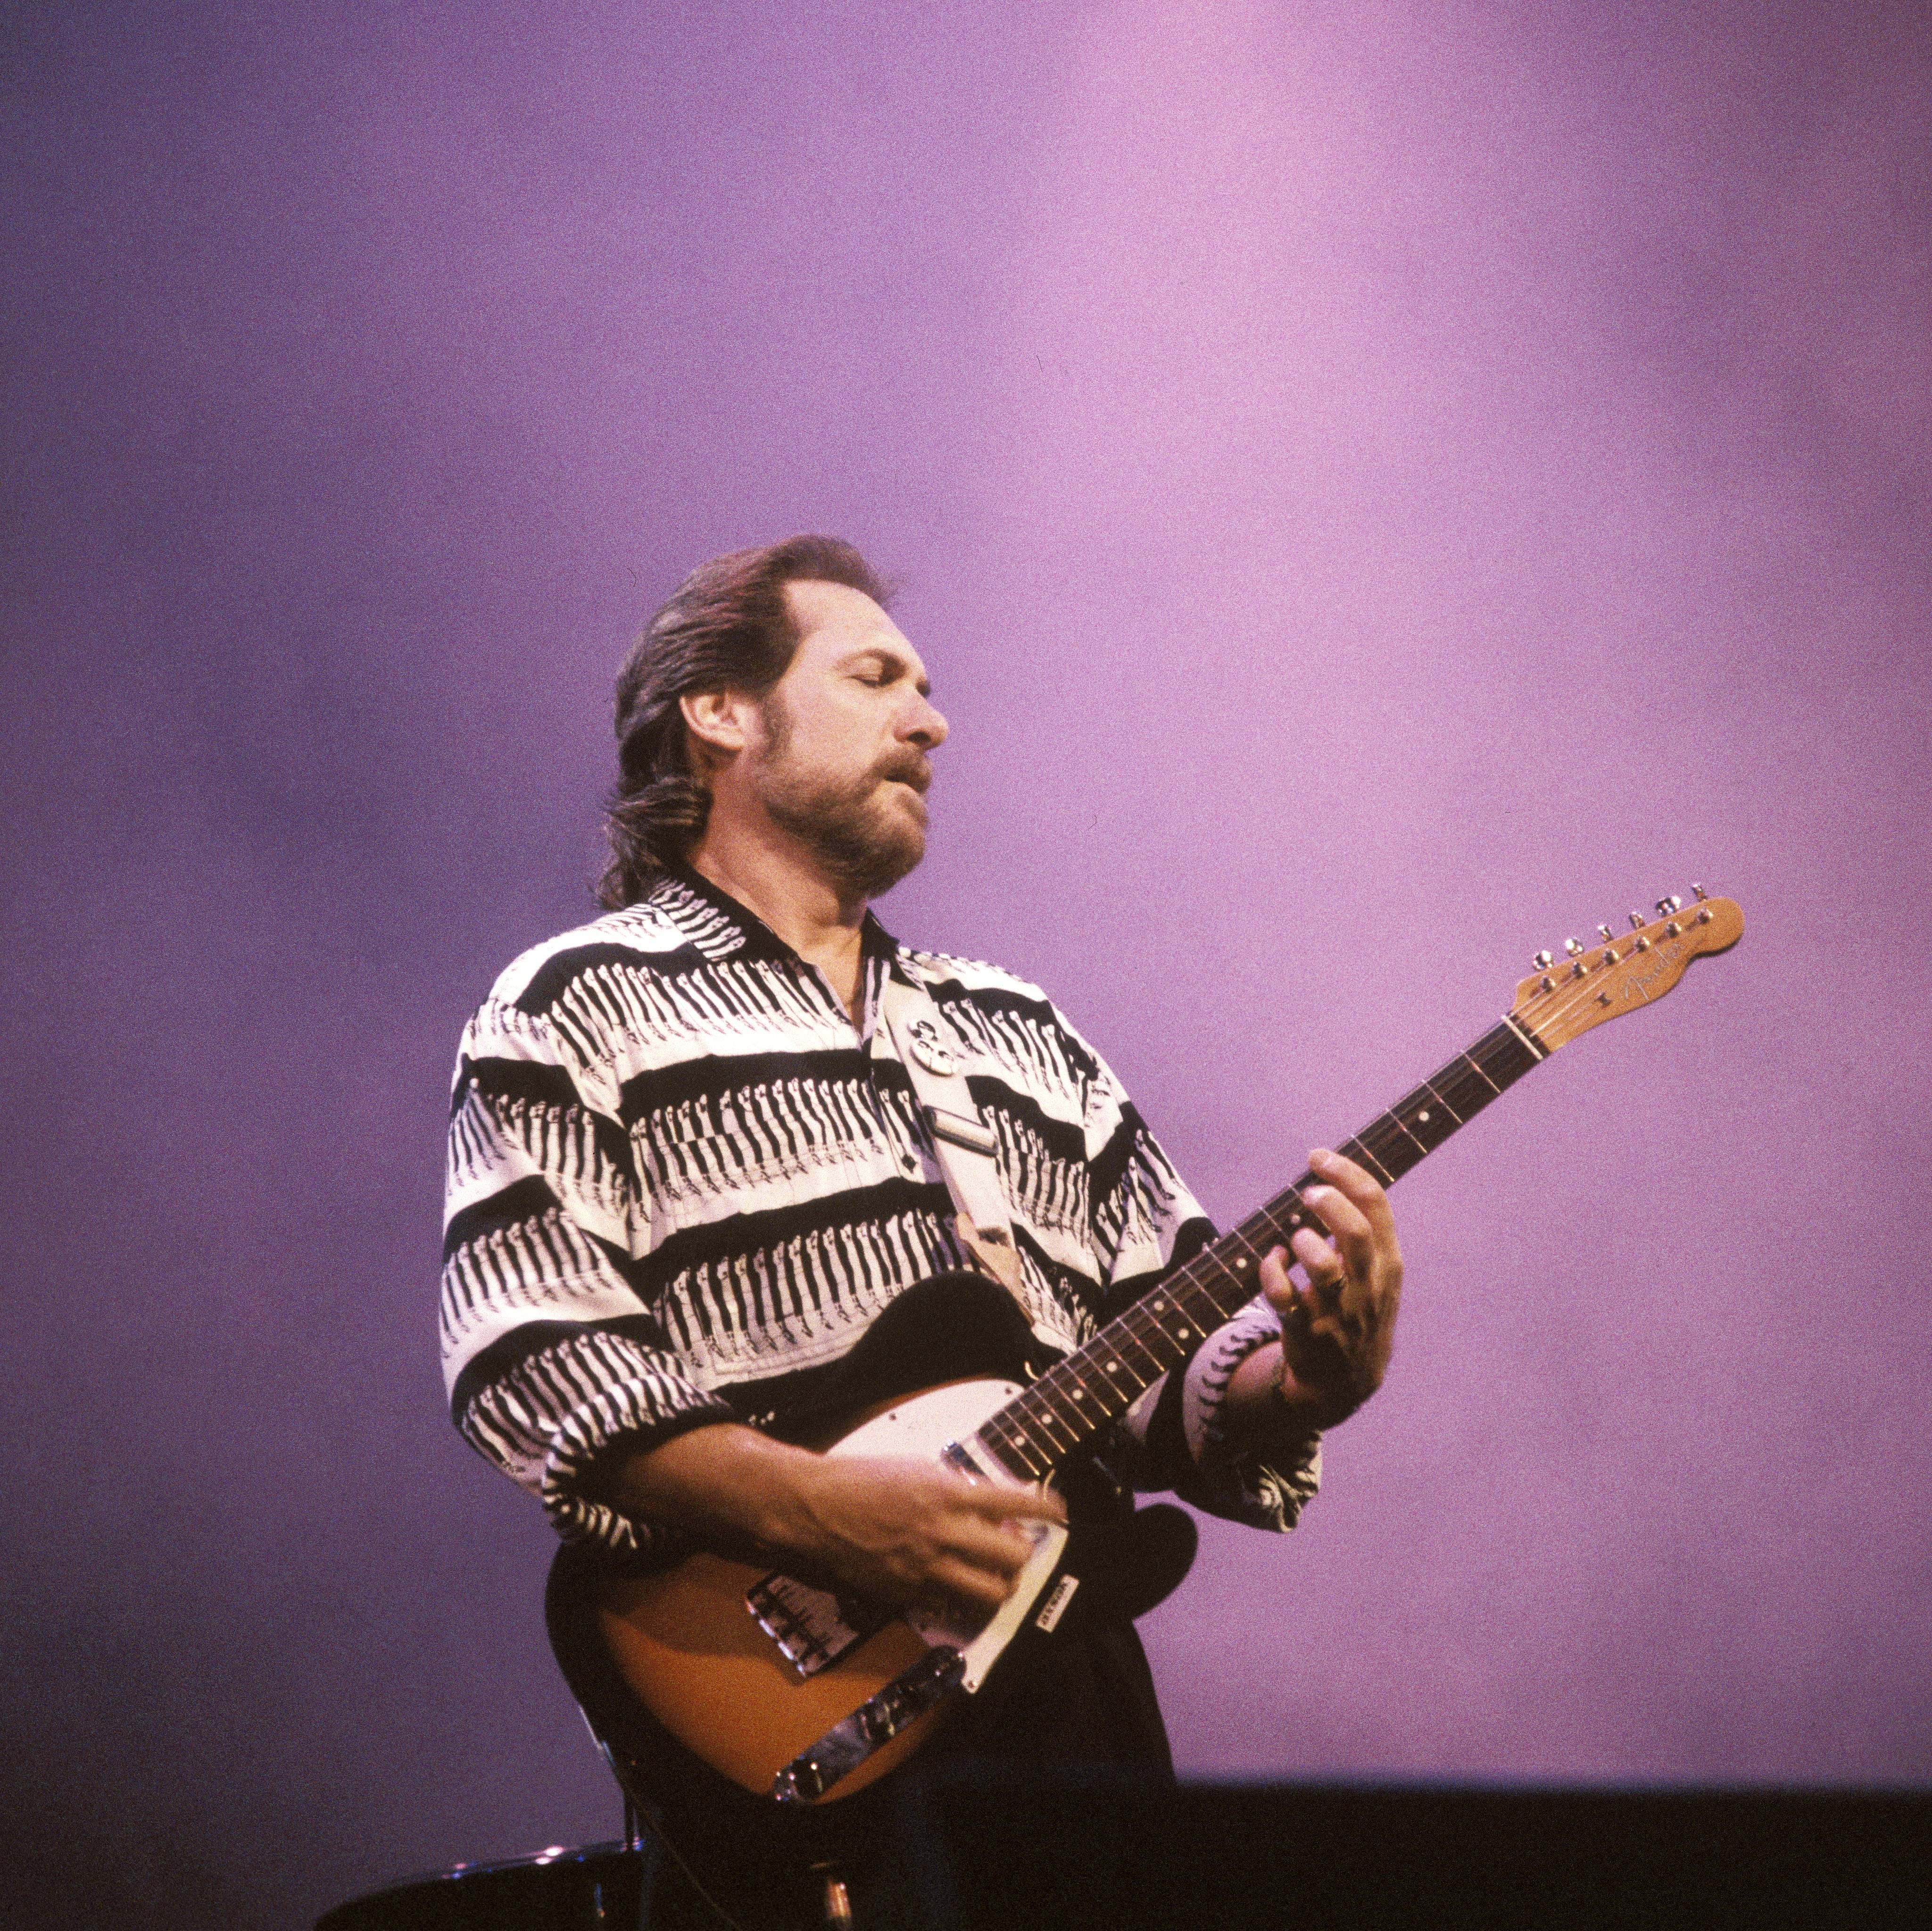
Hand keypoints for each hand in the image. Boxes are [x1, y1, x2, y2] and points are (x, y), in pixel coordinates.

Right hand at [784, 1454, 1065, 1619]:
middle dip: (1025, 1552)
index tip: (1059, 1510)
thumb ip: (957, 1488)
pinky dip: (962, 1597)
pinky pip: (952, 1606)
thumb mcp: (917, 1467)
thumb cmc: (863, 1478)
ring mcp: (926, 1568)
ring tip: (996, 1573)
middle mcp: (943, 1532)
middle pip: (1014, 1557)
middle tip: (1020, 1546)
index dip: (1046, 1506)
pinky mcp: (908, 1594)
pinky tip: (955, 1582)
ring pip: (991, 1593)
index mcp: (947, 1493)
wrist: (817, 1508)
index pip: (1016, 1501)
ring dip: (1002, 1583)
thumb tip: (989, 1506)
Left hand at [1258, 1146, 1403, 1428]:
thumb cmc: (1356, 1310)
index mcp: (1388, 1264)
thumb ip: (1363, 1231)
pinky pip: (1282, 1297)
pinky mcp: (1305, 1331)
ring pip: (1322, 1267)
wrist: (1345, 1383)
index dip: (1346, 1172)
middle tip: (1308, 1193)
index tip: (1318, 1156)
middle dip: (1327, 1203)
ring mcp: (1338, 1312)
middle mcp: (1367, 1286)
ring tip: (1295, 1239)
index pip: (1377, 1206)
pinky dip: (1270, 1272)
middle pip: (1353, 1232)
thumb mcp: (1376, 1274)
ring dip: (1302, 1242)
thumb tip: (1330, 1178)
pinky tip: (1272, 1262)